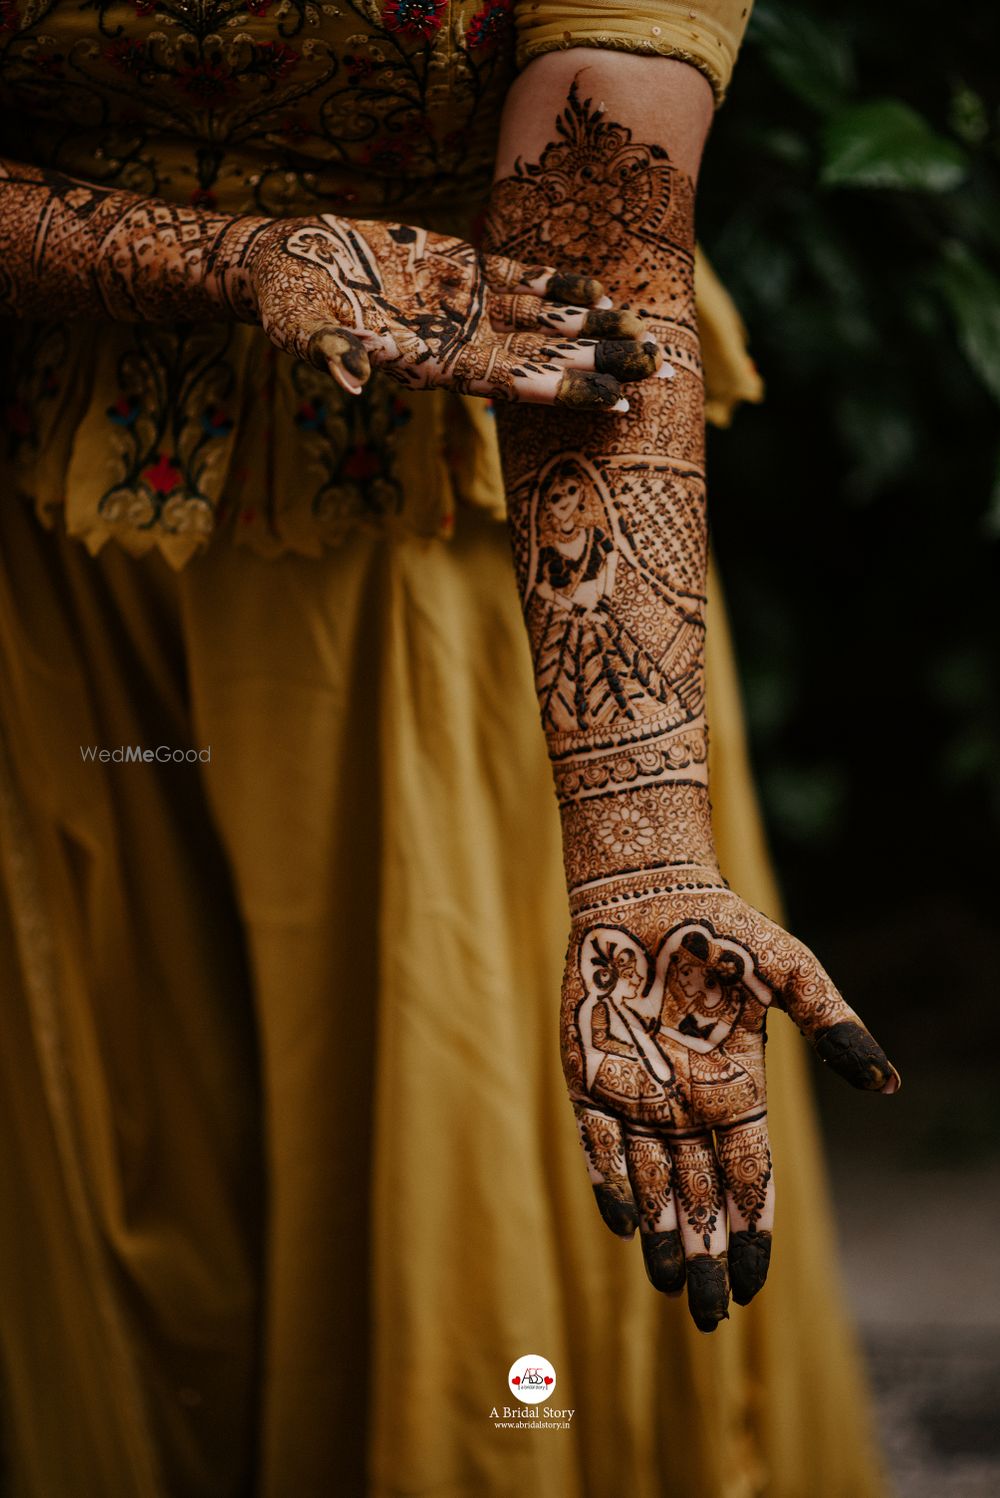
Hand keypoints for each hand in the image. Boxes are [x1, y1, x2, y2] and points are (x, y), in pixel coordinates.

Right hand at [239, 214, 666, 406]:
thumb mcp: (302, 329)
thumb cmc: (288, 304)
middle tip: (661, 373)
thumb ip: (332, 353)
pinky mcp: (460, 271)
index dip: (566, 392)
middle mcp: (459, 343)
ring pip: (544, 324)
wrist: (285, 264)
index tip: (616, 403)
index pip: (514, 386)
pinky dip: (559, 288)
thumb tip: (352, 377)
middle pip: (545, 361)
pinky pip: (521, 283)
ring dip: (594, 331)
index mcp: (433, 365)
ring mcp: (464, 308)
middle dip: (602, 367)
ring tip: (647, 336)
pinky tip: (599, 291)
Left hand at [563, 881, 898, 1331]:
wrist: (647, 893)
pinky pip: (600, 1143)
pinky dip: (611, 1182)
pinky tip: (626, 1223)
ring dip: (662, 1235)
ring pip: (651, 1183)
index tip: (753, 1283)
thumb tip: (886, 1084)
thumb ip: (831, 1025)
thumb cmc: (724, 929)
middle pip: (700, 1197)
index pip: (749, 1179)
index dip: (752, 1231)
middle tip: (709, 1316)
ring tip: (671, 1288)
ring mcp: (639, 1094)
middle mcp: (688, 1105)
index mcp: (738, 1091)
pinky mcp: (591, 1077)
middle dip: (707, 1254)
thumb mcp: (790, 973)